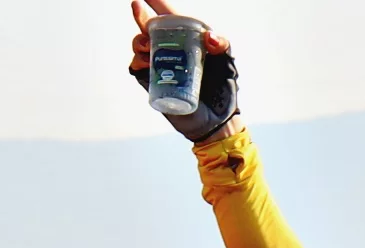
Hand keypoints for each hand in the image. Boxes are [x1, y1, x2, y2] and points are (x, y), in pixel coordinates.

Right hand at [127, 1, 239, 142]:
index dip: (155, 1)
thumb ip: (222, 44)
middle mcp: (170, 46)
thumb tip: (209, 37)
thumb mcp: (227, 60)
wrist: (216, 118)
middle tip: (138, 8)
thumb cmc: (223, 86)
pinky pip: (137, 66)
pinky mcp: (151, 80)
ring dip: (139, 40)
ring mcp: (159, 63)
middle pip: (148, 26)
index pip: (168, 14)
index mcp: (186, 37)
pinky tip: (146, 61)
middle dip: (141, 16)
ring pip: (139, 44)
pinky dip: (138, 60)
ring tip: (148, 45)